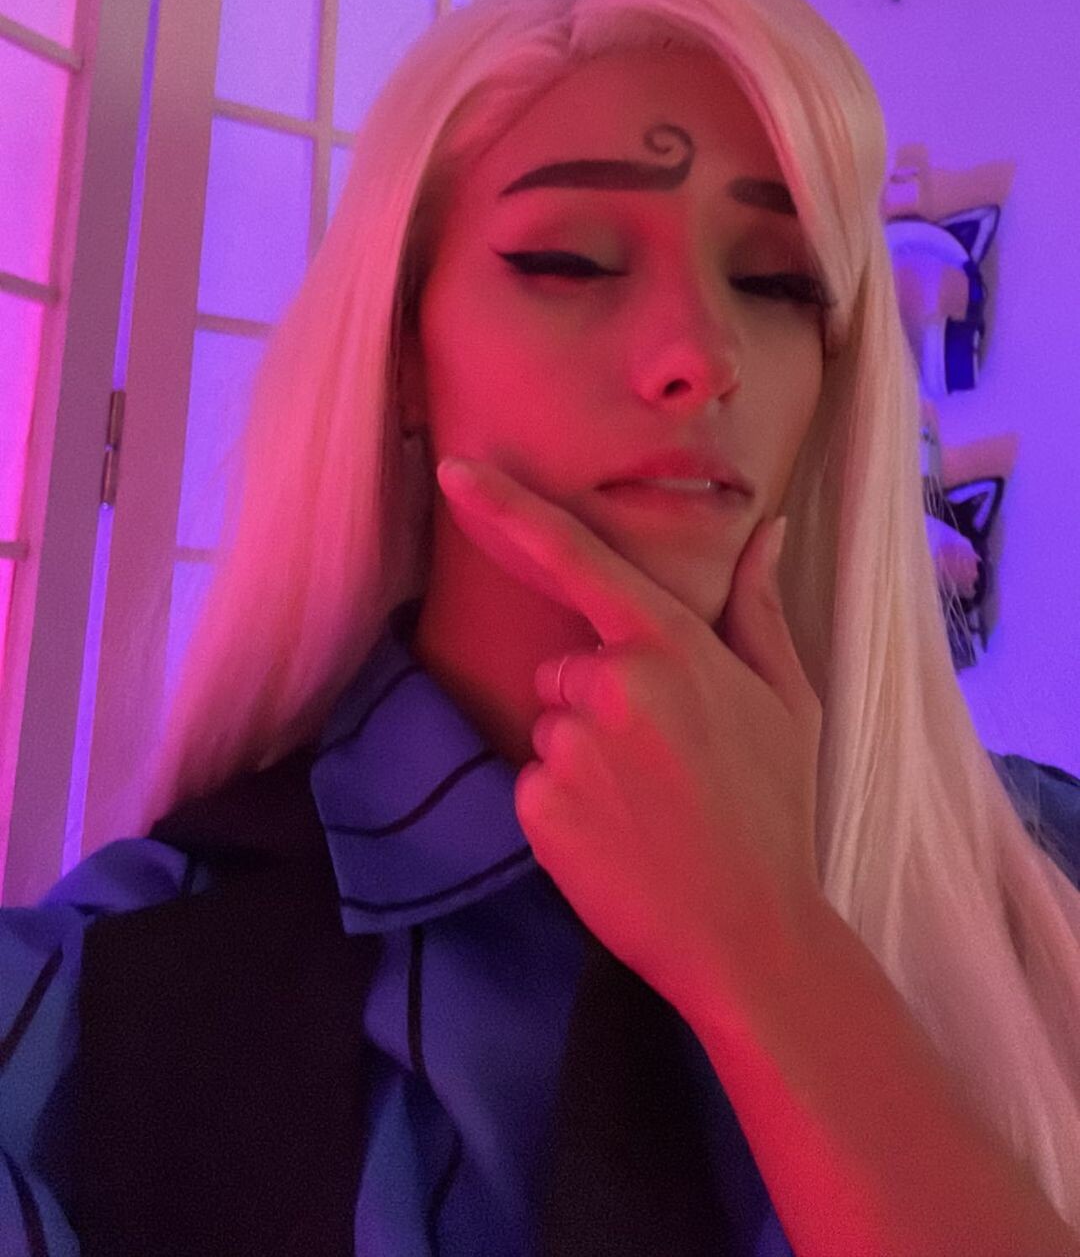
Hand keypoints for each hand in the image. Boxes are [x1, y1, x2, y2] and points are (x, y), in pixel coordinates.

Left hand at [435, 457, 823, 1026]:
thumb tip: (768, 529)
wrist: (750, 935)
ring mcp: (568, 747)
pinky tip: (620, 834)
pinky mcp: (535, 806)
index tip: (454, 469)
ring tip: (649, 804)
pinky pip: (534, 780)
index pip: (574, 556)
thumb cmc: (775, 810)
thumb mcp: (786, 699)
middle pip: (568, 665)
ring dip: (585, 752)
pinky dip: (566, 803)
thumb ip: (758, 607)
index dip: (507, 508)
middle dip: (601, 697)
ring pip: (552, 723)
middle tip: (668, 761)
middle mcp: (610, 684)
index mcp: (671, 644)